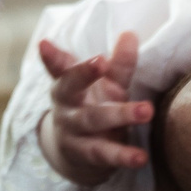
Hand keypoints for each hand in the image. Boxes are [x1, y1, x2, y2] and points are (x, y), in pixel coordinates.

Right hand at [37, 32, 152, 186]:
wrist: (77, 156)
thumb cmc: (94, 108)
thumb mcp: (106, 86)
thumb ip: (118, 64)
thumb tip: (131, 33)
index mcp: (67, 84)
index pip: (59, 67)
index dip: (51, 56)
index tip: (44, 43)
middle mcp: (66, 106)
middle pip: (70, 87)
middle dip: (84, 73)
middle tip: (100, 60)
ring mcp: (73, 131)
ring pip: (93, 120)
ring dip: (121, 114)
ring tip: (146, 110)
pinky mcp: (86, 155)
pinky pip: (105, 154)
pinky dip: (123, 156)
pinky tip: (141, 157)